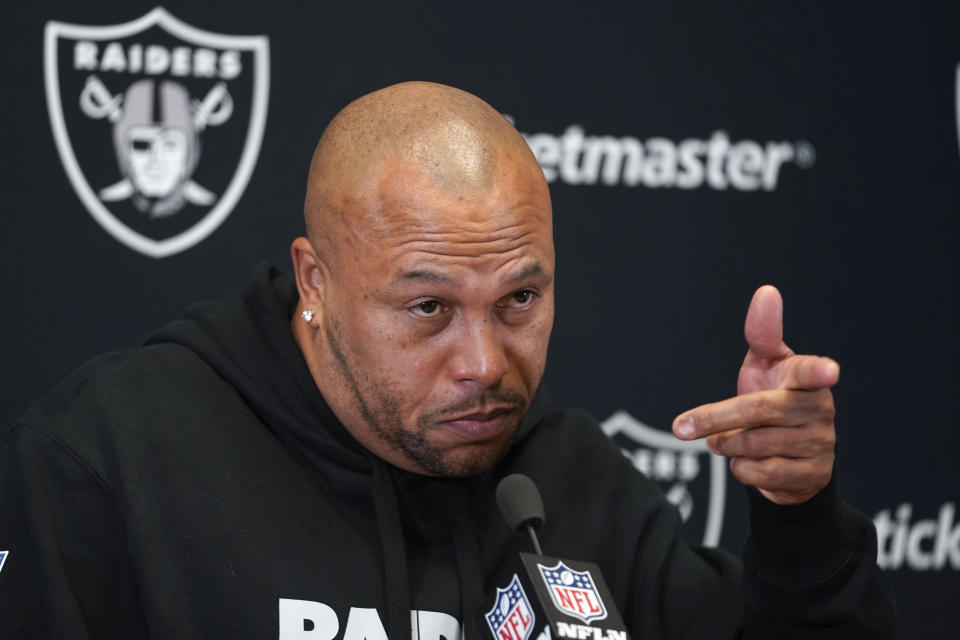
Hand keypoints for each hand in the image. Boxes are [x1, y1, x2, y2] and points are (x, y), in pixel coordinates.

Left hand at [672, 286, 837, 505]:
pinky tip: (745, 461)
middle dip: (715, 419)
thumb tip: (766, 292)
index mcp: (806, 378)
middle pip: (759, 411)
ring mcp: (820, 443)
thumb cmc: (772, 394)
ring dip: (726, 445)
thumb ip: (761, 333)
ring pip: (755, 445)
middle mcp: (819, 409)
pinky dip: (741, 468)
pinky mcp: (814, 474)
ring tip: (725, 440)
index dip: (818, 370)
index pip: (810, 372)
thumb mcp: (764, 363)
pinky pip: (762, 473)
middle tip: (681, 427)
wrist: (788, 454)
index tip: (829, 370)